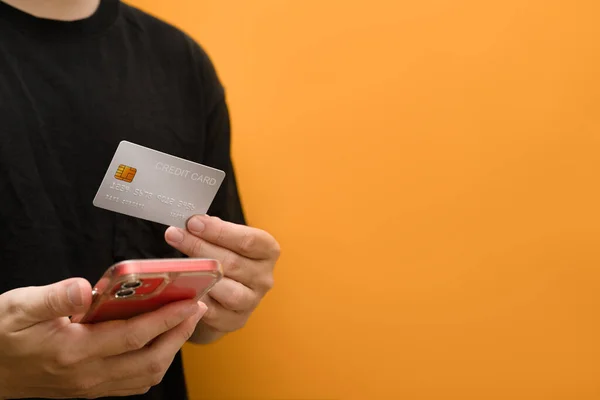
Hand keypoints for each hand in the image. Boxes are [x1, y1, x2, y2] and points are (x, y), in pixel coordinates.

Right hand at [0, 278, 206, 398]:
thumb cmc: (1, 334)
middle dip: (180, 334)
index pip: (134, 336)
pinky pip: (133, 382)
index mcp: (74, 351)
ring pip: (146, 375)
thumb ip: (54, 297)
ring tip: (184, 322)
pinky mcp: (90, 389)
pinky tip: (159, 343)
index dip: (167, 318)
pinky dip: (154, 363)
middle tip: (197, 309)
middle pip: (150, 360)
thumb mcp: (19, 306)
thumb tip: (83, 288)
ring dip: (171, 349)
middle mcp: (88, 374)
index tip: (190, 302)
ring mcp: (91, 386)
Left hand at [165, 214, 279, 342]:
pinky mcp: (234, 321)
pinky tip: (180, 287)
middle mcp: (264, 277)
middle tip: (174, 235)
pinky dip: (196, 298)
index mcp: (267, 252)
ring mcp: (251, 301)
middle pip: (232, 262)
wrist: (225, 298)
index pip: (249, 240)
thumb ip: (215, 231)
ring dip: (198, 274)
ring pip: (226, 289)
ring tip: (176, 262)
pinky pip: (212, 311)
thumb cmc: (226, 261)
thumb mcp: (227, 241)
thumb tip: (194, 223)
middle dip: (199, 247)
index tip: (193, 223)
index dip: (220, 231)